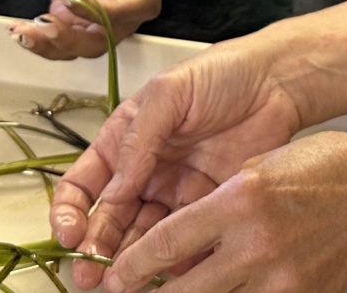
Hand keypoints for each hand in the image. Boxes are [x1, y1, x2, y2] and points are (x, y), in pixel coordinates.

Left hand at [12, 0, 159, 59]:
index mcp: (141, 0)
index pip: (116, 17)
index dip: (91, 11)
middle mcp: (120, 19)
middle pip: (95, 43)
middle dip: (65, 40)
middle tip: (41, 26)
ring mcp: (94, 21)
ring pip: (73, 46)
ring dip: (46, 44)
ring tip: (20, 32)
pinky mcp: (71, 16)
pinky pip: (55, 34)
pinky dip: (36, 35)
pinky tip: (17, 28)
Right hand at [48, 44, 304, 288]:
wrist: (277, 82)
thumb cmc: (220, 73)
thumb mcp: (168, 93)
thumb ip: (138, 140)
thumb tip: (114, 190)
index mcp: (123, 142)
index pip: (83, 184)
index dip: (70, 212)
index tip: (69, 236)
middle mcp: (145, 172)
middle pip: (111, 219)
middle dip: (96, 249)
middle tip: (91, 274)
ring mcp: (176, 191)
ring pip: (145, 235)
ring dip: (131, 260)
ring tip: (124, 281)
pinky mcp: (208, 205)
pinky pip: (187, 238)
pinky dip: (176, 257)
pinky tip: (171, 270)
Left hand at [92, 131, 346, 292]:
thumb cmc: (329, 168)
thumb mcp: (261, 168)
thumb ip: (216, 207)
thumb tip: (174, 244)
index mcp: (240, 201)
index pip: (164, 245)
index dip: (129, 268)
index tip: (111, 277)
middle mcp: (257, 244)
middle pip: (181, 291)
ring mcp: (284, 279)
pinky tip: (227, 292)